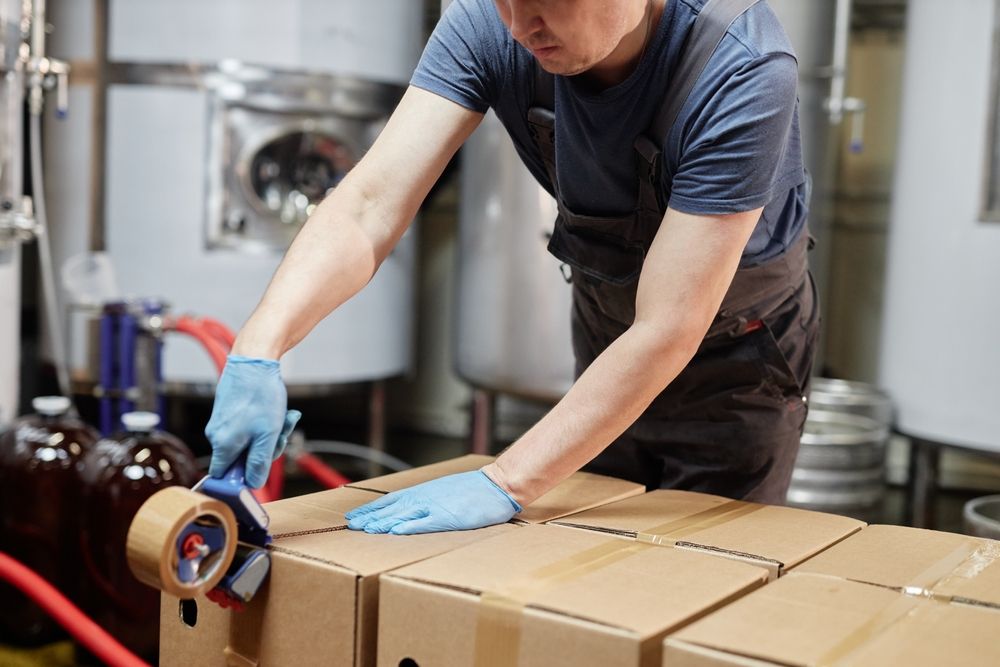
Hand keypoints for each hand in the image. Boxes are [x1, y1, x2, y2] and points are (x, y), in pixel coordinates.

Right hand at [205, 354, 301, 487]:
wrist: (254, 360)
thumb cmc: (261, 396)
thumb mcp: (267, 435)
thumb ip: (259, 463)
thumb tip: (253, 485)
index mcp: (223, 445)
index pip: (224, 476)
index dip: (243, 477)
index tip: (261, 468)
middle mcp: (217, 435)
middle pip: (242, 459)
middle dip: (267, 449)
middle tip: (282, 434)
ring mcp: (223, 423)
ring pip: (250, 441)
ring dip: (272, 433)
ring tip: (286, 417)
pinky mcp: (230, 412)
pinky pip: (249, 427)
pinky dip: (267, 422)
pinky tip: (281, 412)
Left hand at [344, 470, 521, 534]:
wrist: (497, 486)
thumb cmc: (474, 490)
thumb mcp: (446, 491)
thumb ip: (429, 500)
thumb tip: (414, 508)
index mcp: (423, 492)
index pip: (389, 501)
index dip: (371, 510)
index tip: (354, 517)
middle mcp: (424, 498)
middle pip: (390, 508)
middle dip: (369, 517)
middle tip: (351, 526)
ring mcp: (435, 507)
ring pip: (402, 515)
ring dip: (382, 522)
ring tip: (365, 529)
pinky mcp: (447, 517)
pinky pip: (424, 522)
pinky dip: (408, 527)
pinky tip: (394, 532)